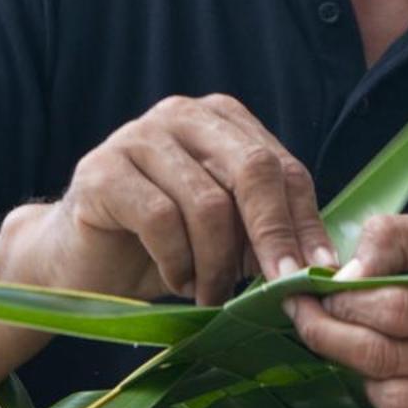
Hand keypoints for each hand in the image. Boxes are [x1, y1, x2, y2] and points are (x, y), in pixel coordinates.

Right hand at [48, 94, 335, 305]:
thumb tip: (325, 266)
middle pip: (252, 170)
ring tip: (210, 293)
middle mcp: (182, 115)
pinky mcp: (101, 170)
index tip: (319, 274)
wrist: (82, 260)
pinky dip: (177, 263)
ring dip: (217, 264)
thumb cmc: (163, 246)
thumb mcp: (228, 234)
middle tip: (281, 287)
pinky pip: (162, 220)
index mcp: (222, 119)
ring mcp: (137, 136)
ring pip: (209, 204)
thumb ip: (268, 231)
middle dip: (273, 236)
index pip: (283, 168)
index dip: (305, 224)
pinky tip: (175, 280)